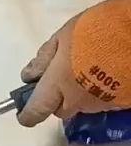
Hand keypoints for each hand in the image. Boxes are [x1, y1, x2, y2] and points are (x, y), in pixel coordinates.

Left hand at [18, 0, 130, 126]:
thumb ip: (43, 59)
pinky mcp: (120, 102)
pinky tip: (106, 72)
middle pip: (60, 110)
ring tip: (89, 68)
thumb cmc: (95, 30)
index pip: (36, 112)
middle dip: (57, 99)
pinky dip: (100, 91)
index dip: (28, 115)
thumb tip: (29, 76)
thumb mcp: (62, 36)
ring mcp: (101, 103)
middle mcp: (78, 101)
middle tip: (62, 77)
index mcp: (57, 86)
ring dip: (80, 94)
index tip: (25, 113)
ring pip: (82, 105)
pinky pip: (103, 101)